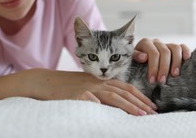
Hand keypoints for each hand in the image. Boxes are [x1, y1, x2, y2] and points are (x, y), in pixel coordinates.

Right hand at [31, 69, 157, 115]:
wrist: (42, 82)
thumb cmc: (64, 87)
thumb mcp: (84, 87)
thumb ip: (99, 93)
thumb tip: (113, 105)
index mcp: (99, 80)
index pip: (124, 87)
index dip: (139, 96)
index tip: (151, 106)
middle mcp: (96, 82)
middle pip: (123, 91)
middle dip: (140, 103)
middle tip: (153, 113)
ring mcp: (86, 88)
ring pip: (112, 96)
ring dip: (128, 106)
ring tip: (141, 115)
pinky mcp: (75, 95)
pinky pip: (89, 100)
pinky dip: (99, 105)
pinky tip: (108, 112)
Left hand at [133, 38, 190, 83]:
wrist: (139, 62)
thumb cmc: (135, 63)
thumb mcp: (131, 60)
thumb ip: (135, 56)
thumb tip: (144, 57)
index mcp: (145, 43)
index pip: (153, 53)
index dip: (153, 67)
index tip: (152, 80)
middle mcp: (156, 42)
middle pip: (165, 52)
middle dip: (164, 68)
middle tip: (161, 81)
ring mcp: (166, 44)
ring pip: (175, 48)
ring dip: (176, 62)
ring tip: (174, 75)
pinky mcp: (174, 48)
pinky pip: (182, 46)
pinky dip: (186, 52)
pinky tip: (186, 60)